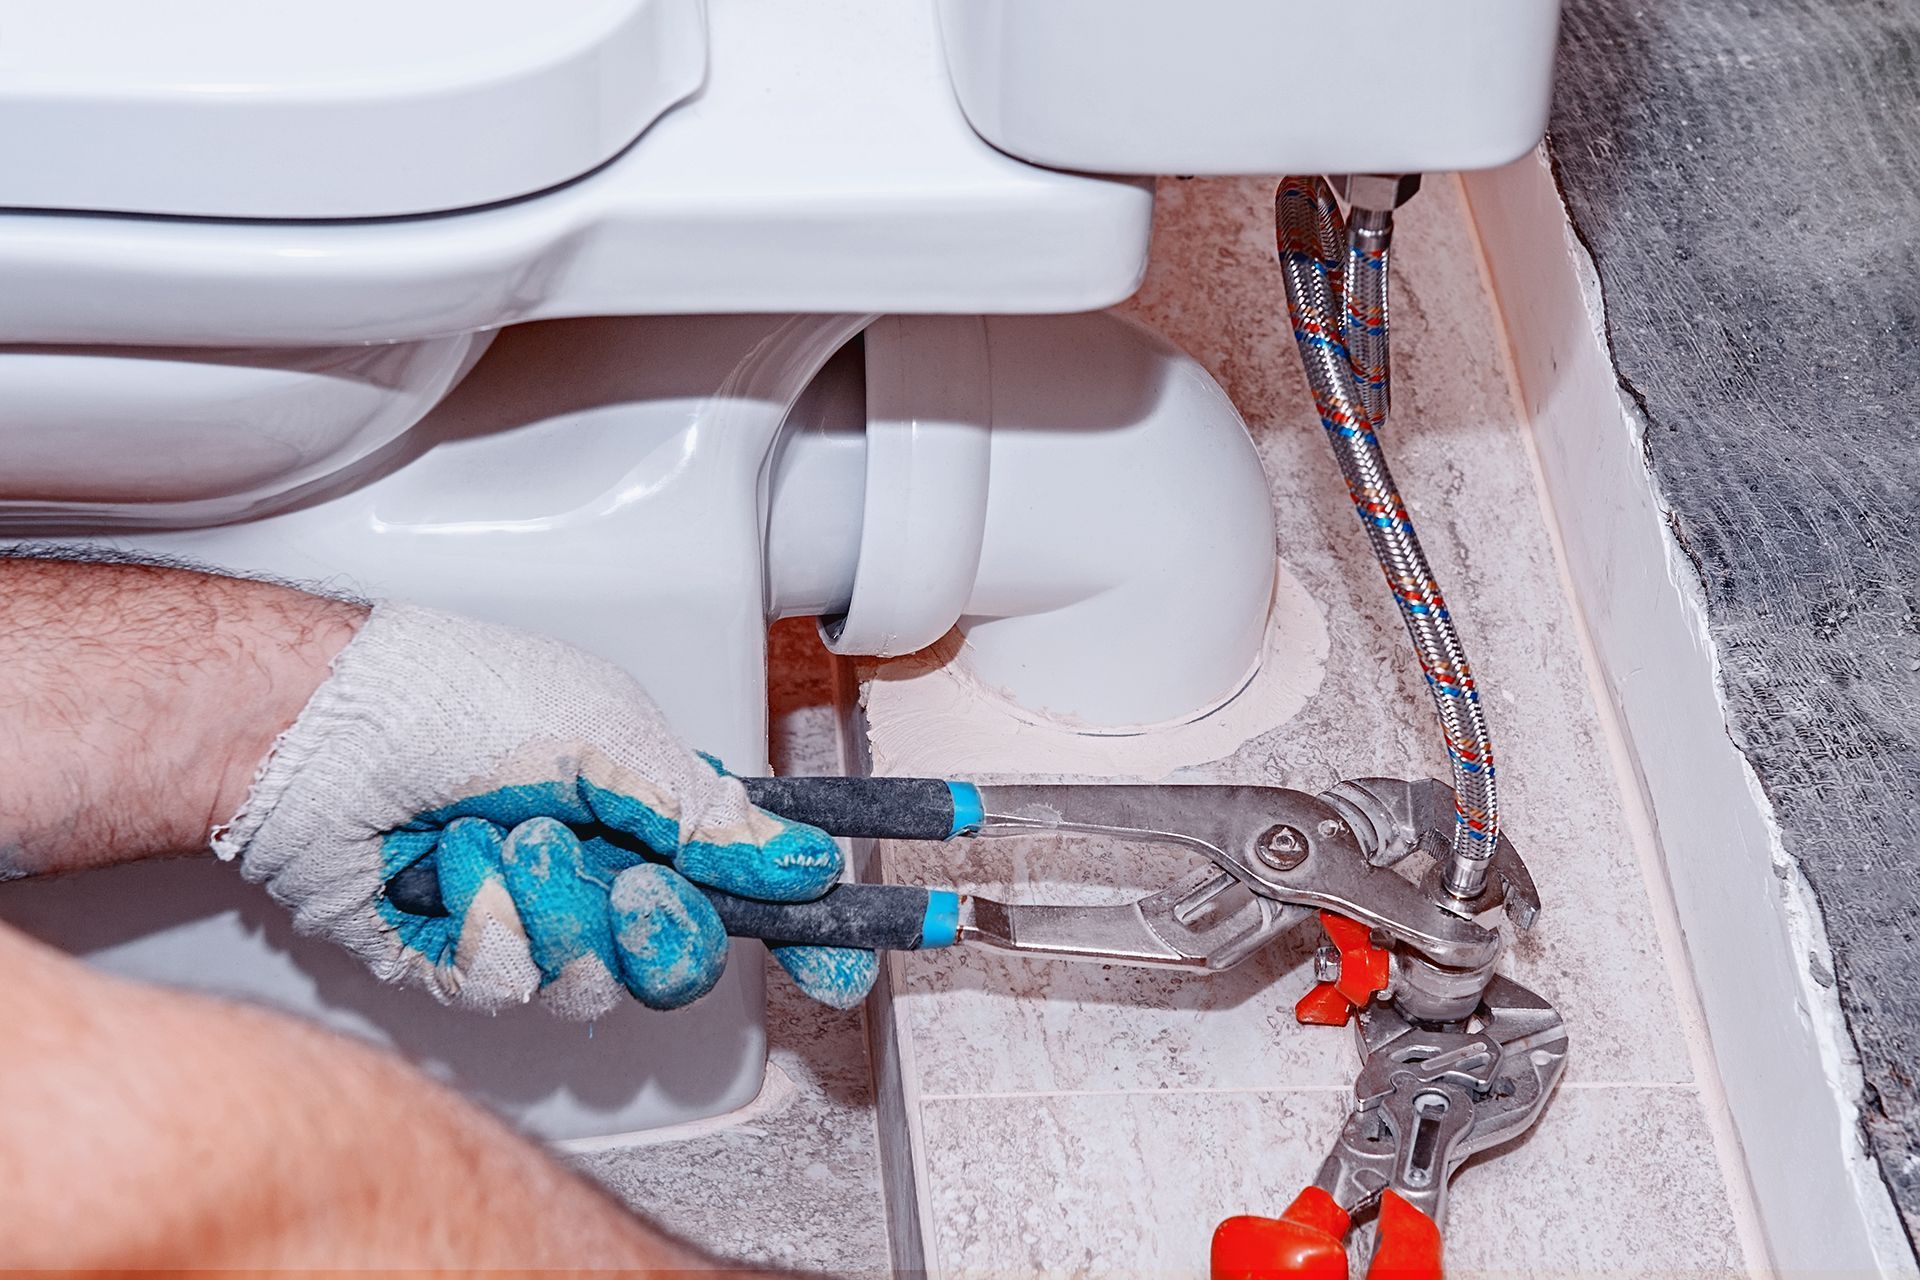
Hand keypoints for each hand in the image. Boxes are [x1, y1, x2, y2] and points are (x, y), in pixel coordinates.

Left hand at [214, 603, 876, 1016]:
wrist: (317, 730)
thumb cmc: (451, 696)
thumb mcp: (609, 730)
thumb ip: (706, 810)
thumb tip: (799, 859)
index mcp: (643, 805)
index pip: (745, 880)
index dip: (800, 927)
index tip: (843, 962)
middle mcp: (594, 867)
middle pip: (679, 956)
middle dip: (658, 929)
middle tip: (626, 884)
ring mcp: (526, 918)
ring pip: (592, 982)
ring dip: (552, 906)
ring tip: (500, 839)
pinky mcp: (454, 961)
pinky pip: (508, 989)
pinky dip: (484, 924)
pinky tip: (446, 868)